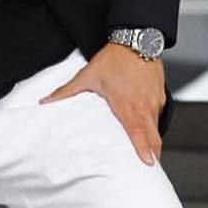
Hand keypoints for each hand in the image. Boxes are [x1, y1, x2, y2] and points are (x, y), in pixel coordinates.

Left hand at [39, 41, 164, 165]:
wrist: (136, 39)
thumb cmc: (114, 58)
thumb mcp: (88, 75)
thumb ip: (66, 91)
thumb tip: (46, 101)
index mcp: (126, 104)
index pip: (137, 132)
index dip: (144, 149)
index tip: (148, 163)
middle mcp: (143, 104)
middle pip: (153, 136)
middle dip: (153, 153)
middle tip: (150, 167)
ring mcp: (154, 100)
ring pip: (156, 126)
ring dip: (153, 140)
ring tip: (149, 154)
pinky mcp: (161, 94)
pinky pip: (158, 114)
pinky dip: (154, 124)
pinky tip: (148, 129)